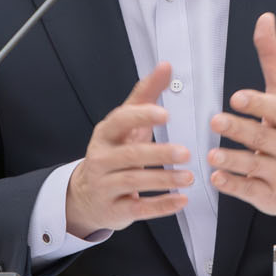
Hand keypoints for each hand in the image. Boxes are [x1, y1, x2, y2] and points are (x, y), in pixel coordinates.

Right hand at [65, 62, 191, 236]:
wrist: (87, 195)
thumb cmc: (114, 152)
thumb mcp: (125, 124)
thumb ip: (146, 95)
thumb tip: (166, 65)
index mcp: (105, 134)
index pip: (120, 121)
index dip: (141, 117)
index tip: (165, 114)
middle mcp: (101, 159)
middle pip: (130, 155)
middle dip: (159, 154)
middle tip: (186, 153)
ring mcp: (105, 186)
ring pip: (134, 183)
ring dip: (164, 180)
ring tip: (189, 177)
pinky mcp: (114, 210)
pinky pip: (138, 209)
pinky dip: (161, 206)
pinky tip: (181, 201)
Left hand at [207, 12, 275, 224]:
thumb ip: (272, 57)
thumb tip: (264, 19)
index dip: (258, 104)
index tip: (237, 96)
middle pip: (263, 137)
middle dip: (239, 129)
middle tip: (216, 120)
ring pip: (255, 166)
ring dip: (233, 160)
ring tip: (212, 154)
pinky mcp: (270, 195)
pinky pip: (250, 190)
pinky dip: (233, 185)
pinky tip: (216, 177)